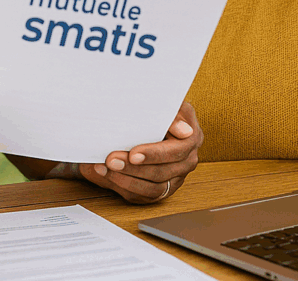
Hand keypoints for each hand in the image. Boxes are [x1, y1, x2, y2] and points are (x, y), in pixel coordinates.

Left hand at [79, 102, 202, 203]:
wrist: (145, 117)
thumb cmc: (155, 107)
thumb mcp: (164, 103)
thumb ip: (172, 116)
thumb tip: (184, 130)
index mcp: (192, 136)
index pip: (176, 151)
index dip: (154, 154)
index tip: (133, 154)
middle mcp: (188, 160)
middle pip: (162, 172)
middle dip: (133, 168)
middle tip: (111, 160)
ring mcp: (176, 177)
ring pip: (152, 187)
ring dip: (125, 178)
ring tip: (105, 167)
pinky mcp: (162, 190)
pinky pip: (143, 195)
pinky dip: (123, 185)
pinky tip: (107, 174)